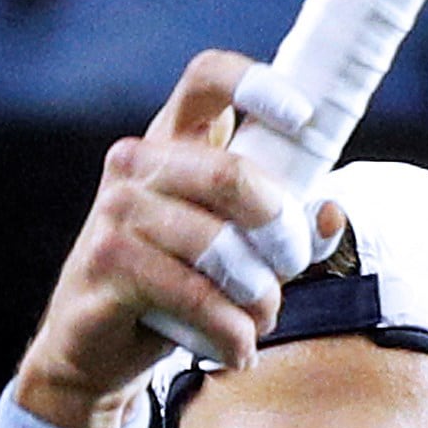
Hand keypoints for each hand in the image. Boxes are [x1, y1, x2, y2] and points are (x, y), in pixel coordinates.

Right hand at [13, 52, 324, 422]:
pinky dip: (230, 331)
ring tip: (260, 317)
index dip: (256, 84)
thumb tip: (329, 213)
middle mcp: (137, 162)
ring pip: (217, 246)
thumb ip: (286, 228)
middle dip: (280, 229)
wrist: (98, 343)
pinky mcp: (107, 263)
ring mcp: (116, 210)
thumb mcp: (236, 246)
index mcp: (170, 138)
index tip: (303, 118)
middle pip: (231, 174)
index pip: (206, 77)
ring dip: (258, 295)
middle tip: (291, 266)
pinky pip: (194, 295)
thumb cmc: (175, 284)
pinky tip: (237, 349)